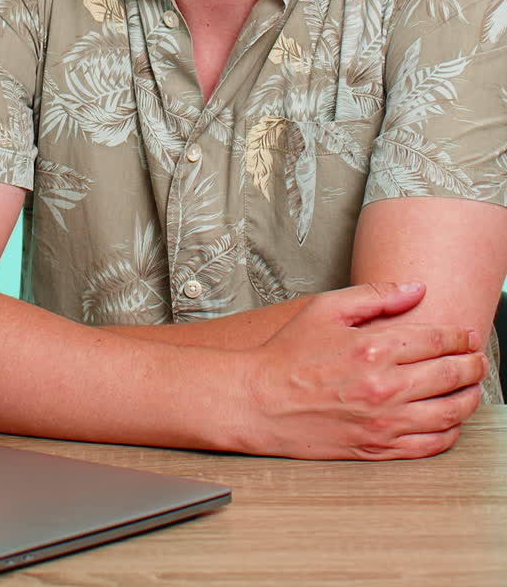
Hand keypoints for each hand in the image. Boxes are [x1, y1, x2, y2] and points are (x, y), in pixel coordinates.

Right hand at [242, 281, 485, 459]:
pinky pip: (429, 446)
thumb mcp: (326, 308)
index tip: (468, 335)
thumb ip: (376, 296)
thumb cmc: (288, 354)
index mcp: (374, 348)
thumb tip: (416, 288)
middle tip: (478, 360)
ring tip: (472, 389)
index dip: (460, 336)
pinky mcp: (377, 449)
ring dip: (469, 399)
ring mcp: (383, 422)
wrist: (260, 401)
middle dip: (473, 365)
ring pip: (449, 413)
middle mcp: (384, 387)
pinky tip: (450, 421)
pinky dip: (449, 433)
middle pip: (451, 375)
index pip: (438, 340)